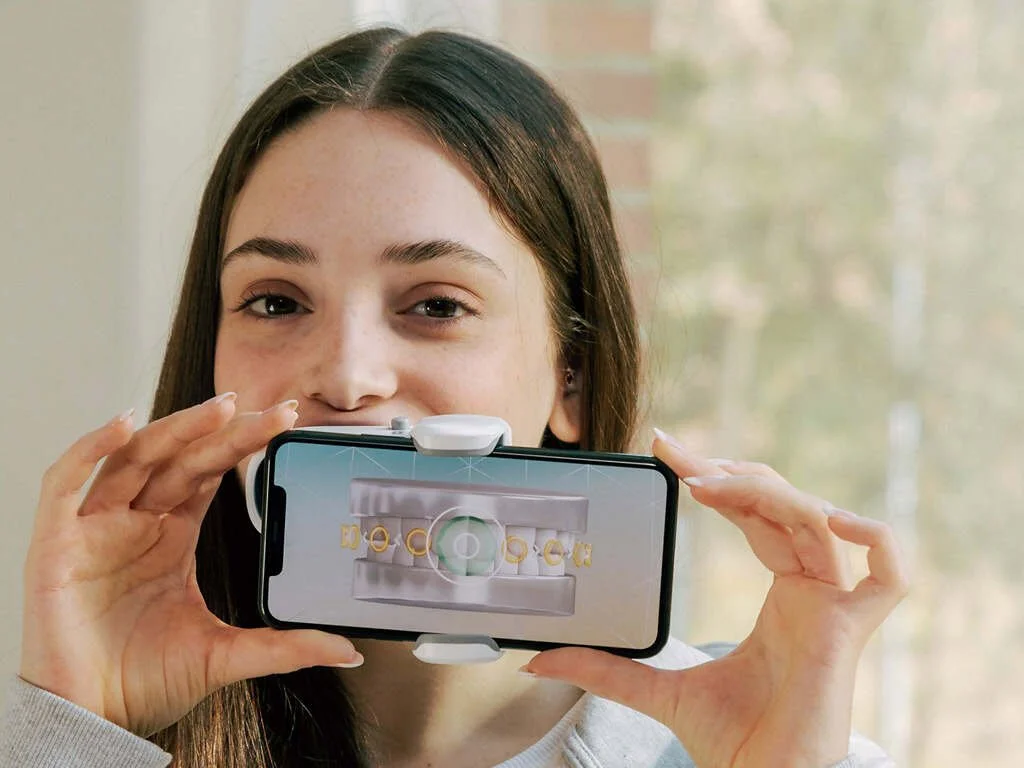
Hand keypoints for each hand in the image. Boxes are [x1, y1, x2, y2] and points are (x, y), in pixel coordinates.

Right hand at [20, 395, 361, 736]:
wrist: (94, 721)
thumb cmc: (146, 681)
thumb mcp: (226, 655)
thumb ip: (285, 647)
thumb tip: (345, 650)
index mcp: (172, 535)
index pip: (210, 472)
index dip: (243, 444)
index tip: (286, 422)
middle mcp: (135, 522)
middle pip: (182, 458)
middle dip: (226, 431)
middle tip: (274, 410)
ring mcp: (95, 528)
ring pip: (133, 457)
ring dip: (176, 429)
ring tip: (221, 410)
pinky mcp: (56, 543)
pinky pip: (64, 482)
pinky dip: (89, 449)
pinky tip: (123, 425)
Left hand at [522, 430, 908, 767]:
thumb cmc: (732, 744)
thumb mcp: (656, 689)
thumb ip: (604, 670)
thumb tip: (538, 662)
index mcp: (780, 597)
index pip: (756, 515)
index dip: (720, 480)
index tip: (670, 454)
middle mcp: (810, 592)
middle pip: (784, 504)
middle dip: (732, 473)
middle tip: (679, 459)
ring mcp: (834, 608)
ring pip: (817, 520)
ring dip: (765, 490)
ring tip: (706, 484)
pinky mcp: (851, 632)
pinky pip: (889, 575)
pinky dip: (872, 538)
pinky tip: (823, 516)